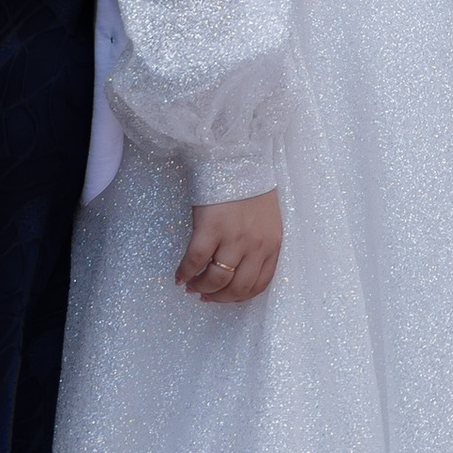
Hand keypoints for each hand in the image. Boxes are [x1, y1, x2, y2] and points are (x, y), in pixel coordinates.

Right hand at [177, 189, 282, 303]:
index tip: (225, 297)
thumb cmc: (249, 184)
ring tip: (192, 286)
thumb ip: (258, 242)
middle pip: (238, 288)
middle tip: (206, 295)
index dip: (239, 296)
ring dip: (202, 287)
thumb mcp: (266, 218)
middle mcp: (256, 244)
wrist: (235, 155)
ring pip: (217, 279)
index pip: (260, 284)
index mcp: (272, 243)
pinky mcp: (211, 228)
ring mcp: (234, 237)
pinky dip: (185, 272)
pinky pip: (195, 261)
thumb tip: (237, 267)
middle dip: (220, 297)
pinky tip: (179, 275)